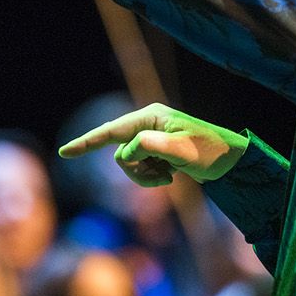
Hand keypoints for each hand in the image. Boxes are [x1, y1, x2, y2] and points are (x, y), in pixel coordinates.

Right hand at [59, 103, 248, 187]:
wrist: (230, 160)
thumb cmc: (209, 151)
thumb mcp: (181, 150)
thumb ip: (150, 146)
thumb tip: (125, 152)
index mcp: (151, 117)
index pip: (111, 131)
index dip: (87, 143)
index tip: (64, 152)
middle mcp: (147, 123)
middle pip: (119, 154)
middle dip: (136, 171)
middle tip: (162, 177)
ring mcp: (151, 137)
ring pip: (129, 165)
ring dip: (145, 177)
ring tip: (169, 178)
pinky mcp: (155, 151)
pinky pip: (140, 169)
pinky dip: (151, 178)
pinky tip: (171, 176)